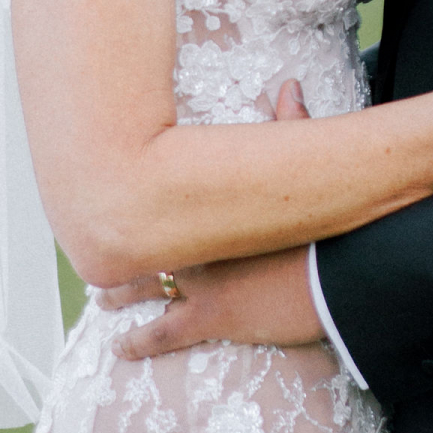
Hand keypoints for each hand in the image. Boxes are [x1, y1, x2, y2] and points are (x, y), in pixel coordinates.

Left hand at [99, 83, 323, 360]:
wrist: (334, 275)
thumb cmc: (321, 223)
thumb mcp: (303, 170)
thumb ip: (291, 123)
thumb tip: (290, 84)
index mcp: (214, 206)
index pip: (167, 195)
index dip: (142, 196)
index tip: (121, 194)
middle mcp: (198, 240)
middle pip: (147, 241)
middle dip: (121, 247)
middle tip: (98, 252)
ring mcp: (200, 282)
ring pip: (145, 285)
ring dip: (120, 293)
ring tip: (101, 300)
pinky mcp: (211, 318)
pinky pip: (162, 334)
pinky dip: (139, 342)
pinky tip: (120, 348)